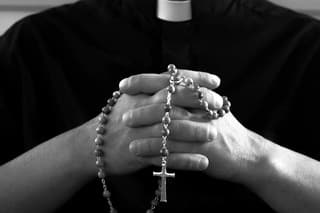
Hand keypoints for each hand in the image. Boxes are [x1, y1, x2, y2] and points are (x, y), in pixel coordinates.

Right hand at [85, 70, 221, 175]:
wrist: (92, 146)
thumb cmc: (116, 120)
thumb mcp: (130, 99)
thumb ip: (152, 89)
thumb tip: (177, 79)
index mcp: (140, 94)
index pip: (171, 80)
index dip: (195, 78)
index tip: (216, 80)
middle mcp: (141, 110)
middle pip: (173, 102)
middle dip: (199, 102)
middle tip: (220, 104)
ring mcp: (140, 133)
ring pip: (171, 130)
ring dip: (195, 132)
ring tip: (215, 134)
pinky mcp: (140, 154)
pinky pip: (166, 158)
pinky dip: (186, 160)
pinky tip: (203, 162)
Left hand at [122, 71, 266, 183]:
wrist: (248, 155)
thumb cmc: (224, 130)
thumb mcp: (211, 107)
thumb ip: (190, 96)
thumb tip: (166, 83)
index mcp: (202, 94)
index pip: (170, 80)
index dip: (145, 81)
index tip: (123, 84)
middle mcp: (203, 109)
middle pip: (168, 103)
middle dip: (143, 108)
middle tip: (123, 115)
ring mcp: (204, 129)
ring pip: (170, 128)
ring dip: (146, 132)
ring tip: (127, 139)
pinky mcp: (204, 151)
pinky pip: (175, 150)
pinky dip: (156, 152)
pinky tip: (140, 154)